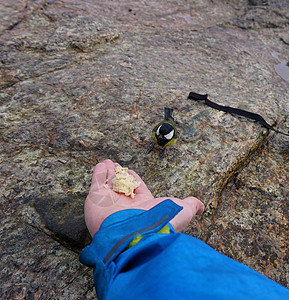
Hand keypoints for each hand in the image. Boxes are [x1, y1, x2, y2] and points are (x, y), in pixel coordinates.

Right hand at [85, 159, 204, 235]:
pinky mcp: (96, 197)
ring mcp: (110, 200)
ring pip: (109, 182)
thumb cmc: (158, 223)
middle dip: (120, 175)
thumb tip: (201, 206)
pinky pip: (97, 180)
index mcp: (142, 205)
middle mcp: (125, 204)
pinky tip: (103, 164)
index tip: (132, 173)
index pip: (138, 188)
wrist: (134, 235)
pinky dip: (100, 172)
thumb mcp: (181, 211)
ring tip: (109, 163)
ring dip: (110, 171)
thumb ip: (190, 205)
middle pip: (122, 185)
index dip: (135, 180)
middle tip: (118, 166)